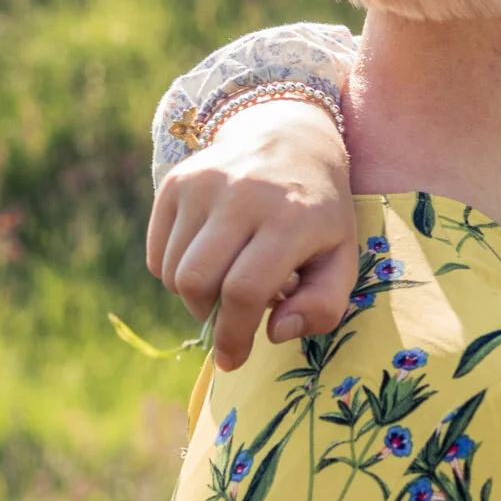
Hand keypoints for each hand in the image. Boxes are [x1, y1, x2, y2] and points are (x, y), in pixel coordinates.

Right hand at [148, 100, 355, 369]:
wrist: (290, 140)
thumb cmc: (321, 214)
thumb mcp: (342, 258)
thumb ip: (322, 305)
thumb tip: (274, 333)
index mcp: (290, 219)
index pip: (245, 289)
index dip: (234, 334)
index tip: (232, 360)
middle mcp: (242, 197)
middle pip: (197, 281)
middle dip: (210, 316)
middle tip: (231, 318)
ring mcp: (203, 185)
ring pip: (173, 270)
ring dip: (196, 295)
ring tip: (230, 279)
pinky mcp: (176, 182)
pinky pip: (158, 252)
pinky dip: (177, 271)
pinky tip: (211, 259)